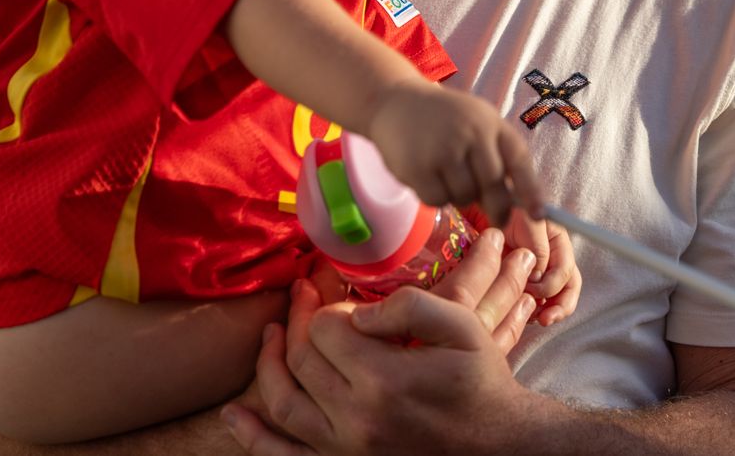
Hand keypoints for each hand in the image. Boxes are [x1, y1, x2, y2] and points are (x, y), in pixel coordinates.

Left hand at [221, 230, 543, 454]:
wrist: (498, 445)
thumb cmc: (480, 382)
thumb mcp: (464, 327)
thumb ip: (411, 305)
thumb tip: (361, 311)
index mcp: (384, 380)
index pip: (326, 328)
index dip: (328, 304)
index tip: (340, 294)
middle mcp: (356, 420)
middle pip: (302, 359)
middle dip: (298, 321)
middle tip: (304, 295)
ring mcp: (345, 450)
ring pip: (283, 403)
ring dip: (270, 364)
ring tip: (272, 334)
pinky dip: (254, 436)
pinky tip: (236, 414)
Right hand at [366, 82, 542, 227]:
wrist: (395, 101)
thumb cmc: (445, 119)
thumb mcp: (477, 123)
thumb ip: (497, 154)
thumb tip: (519, 201)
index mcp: (490, 122)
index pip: (518, 159)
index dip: (531, 190)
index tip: (539, 215)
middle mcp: (470, 133)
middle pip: (493, 186)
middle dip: (498, 209)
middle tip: (498, 219)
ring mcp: (442, 149)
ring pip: (465, 197)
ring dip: (460, 197)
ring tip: (448, 177)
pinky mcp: (417, 166)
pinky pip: (438, 200)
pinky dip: (436, 197)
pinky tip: (428, 177)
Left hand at [504, 211, 580, 326]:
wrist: (486, 207)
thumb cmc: (507, 208)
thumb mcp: (526, 219)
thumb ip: (537, 244)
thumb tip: (539, 276)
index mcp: (558, 243)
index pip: (566, 271)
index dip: (553, 285)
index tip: (534, 289)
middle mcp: (553, 259)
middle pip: (567, 289)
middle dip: (560, 307)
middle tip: (545, 320)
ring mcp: (539, 271)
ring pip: (553, 299)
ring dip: (547, 312)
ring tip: (535, 320)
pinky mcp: (523, 280)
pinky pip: (534, 301)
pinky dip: (531, 311)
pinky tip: (522, 316)